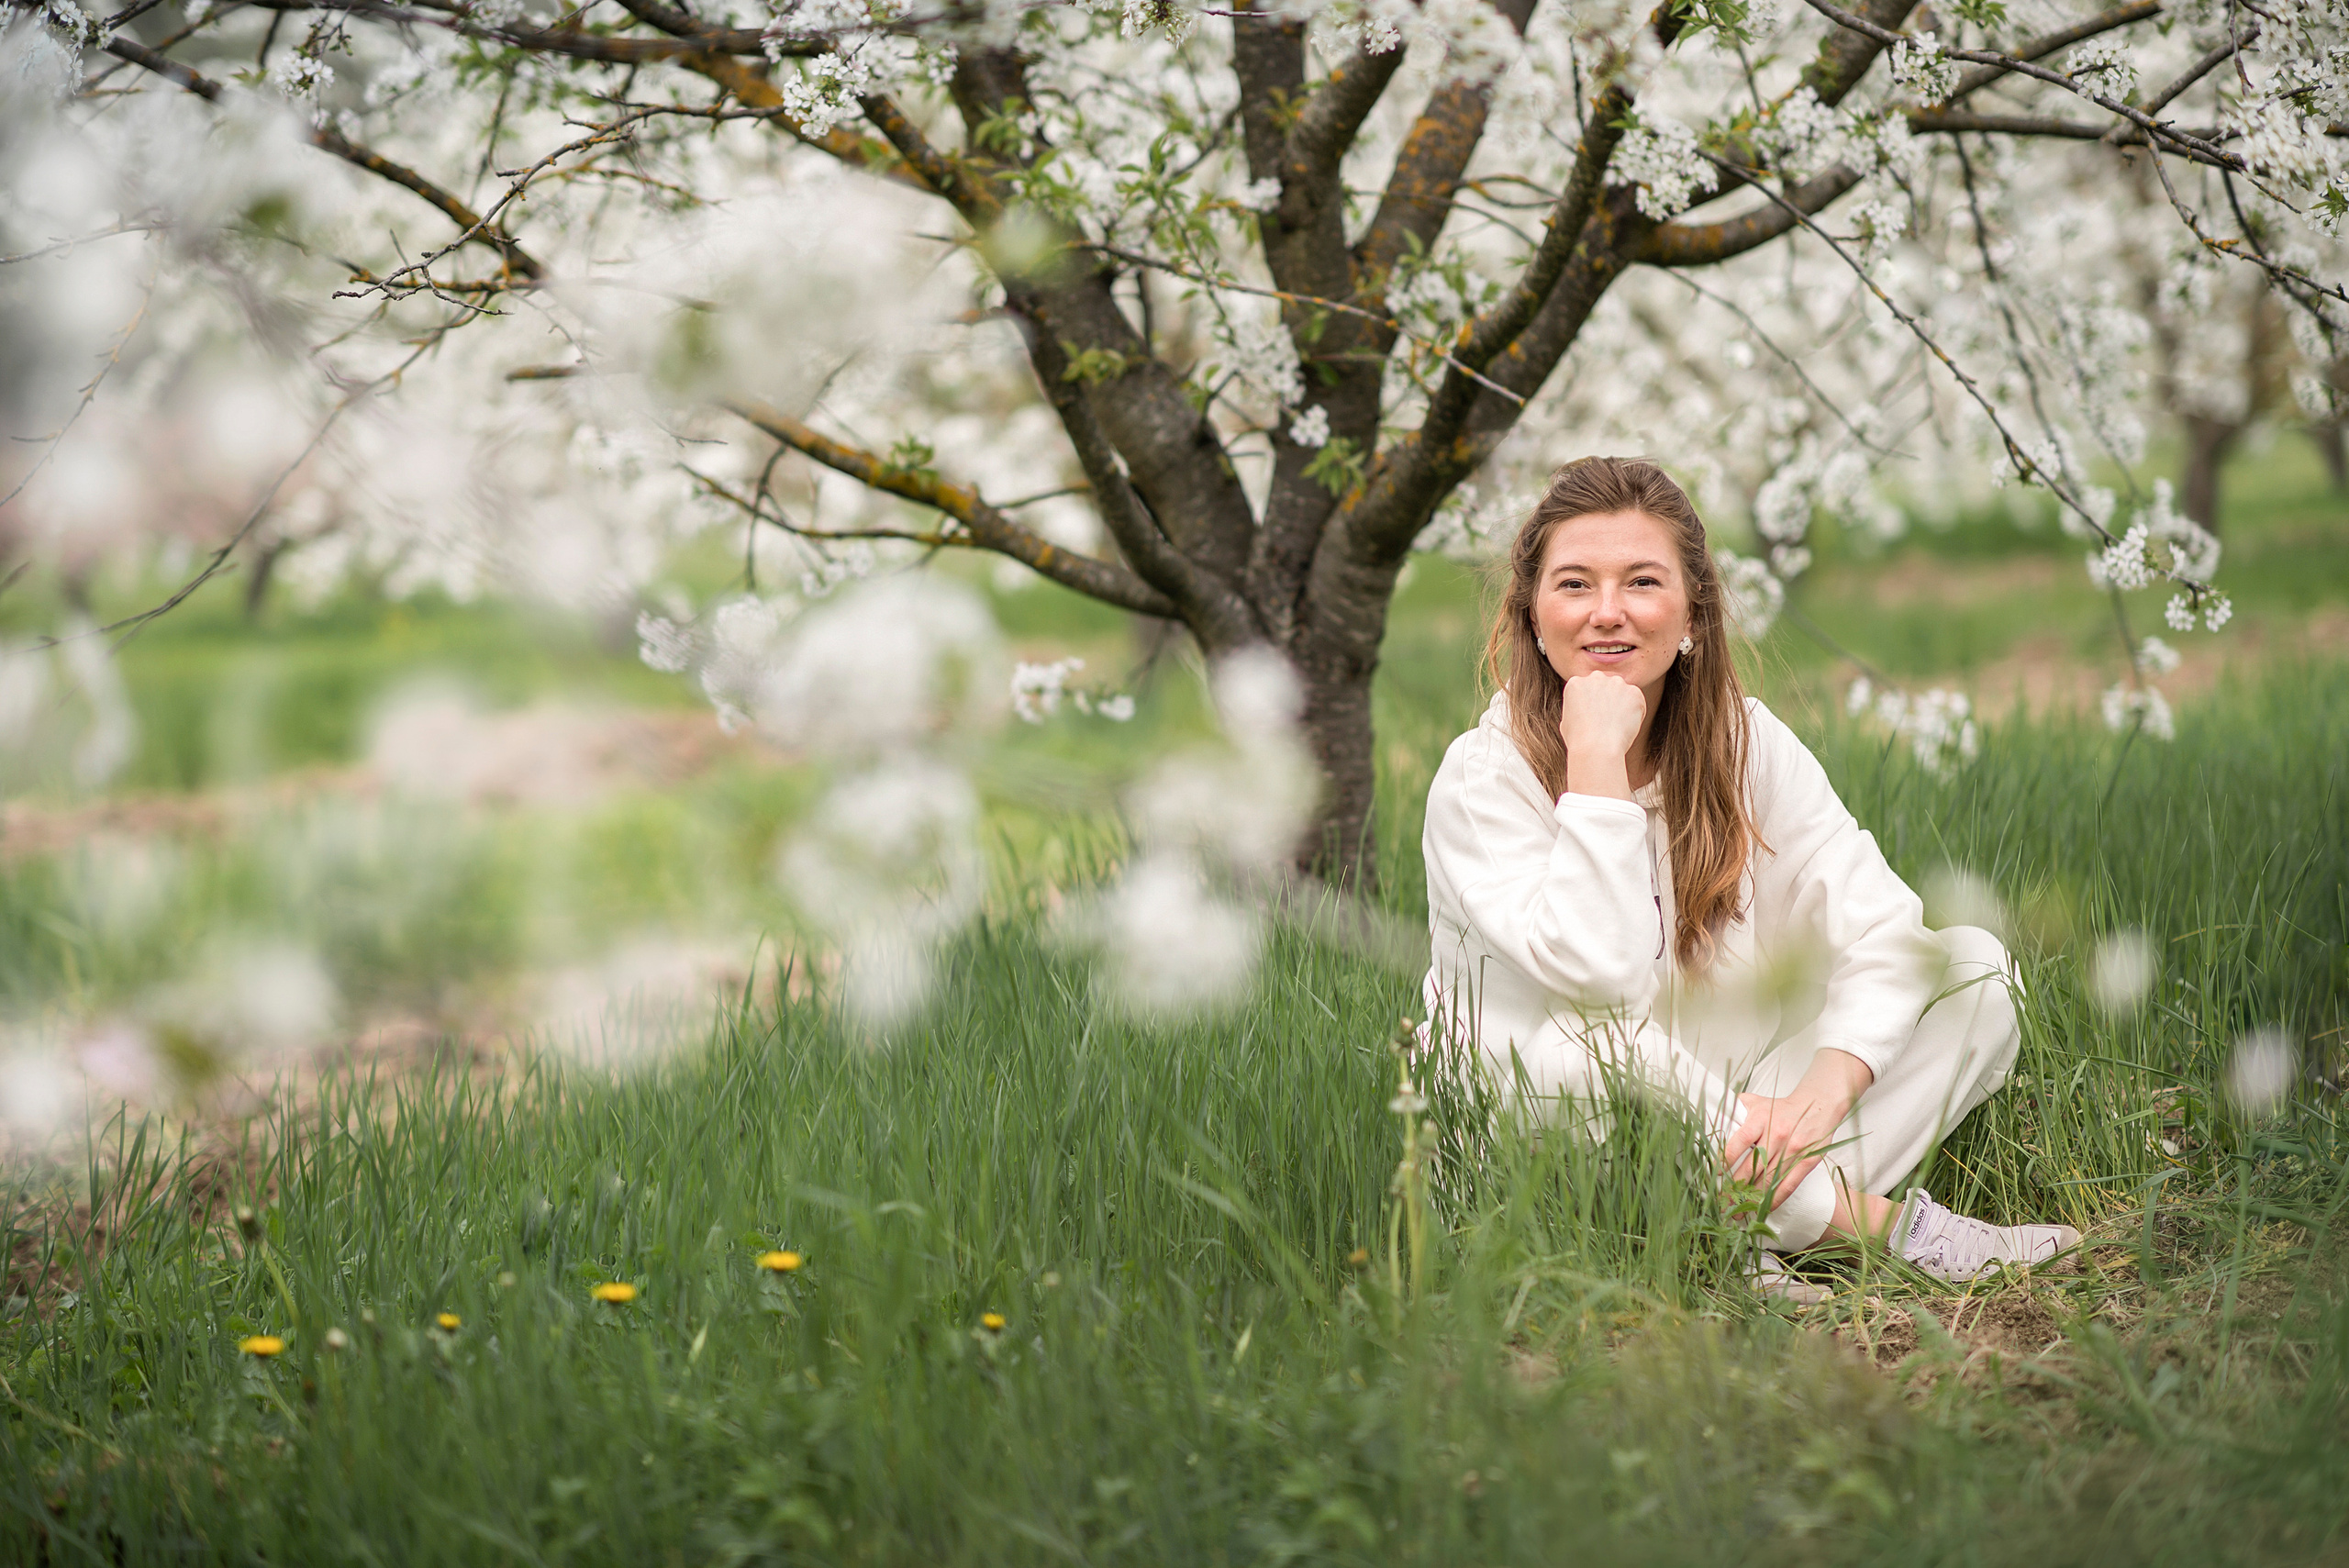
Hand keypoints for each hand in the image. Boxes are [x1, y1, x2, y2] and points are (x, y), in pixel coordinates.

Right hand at [1557, 672, 1645, 799]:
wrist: (1596, 747)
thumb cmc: (1578, 741)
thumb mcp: (1567, 721)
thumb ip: (1577, 708)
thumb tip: (1585, 710)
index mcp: (1576, 683)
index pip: (1588, 689)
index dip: (1592, 705)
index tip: (1593, 719)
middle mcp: (1596, 677)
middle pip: (1606, 686)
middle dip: (1608, 700)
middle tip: (1607, 722)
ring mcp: (1616, 683)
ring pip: (1623, 693)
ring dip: (1622, 706)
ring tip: (1616, 727)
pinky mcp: (1634, 691)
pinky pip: (1637, 702)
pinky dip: (1635, 714)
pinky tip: (1626, 727)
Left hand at [1719, 1048, 1874, 1213]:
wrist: (1818, 1105)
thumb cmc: (1781, 1107)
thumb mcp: (1756, 1101)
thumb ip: (1734, 1108)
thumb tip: (1712, 1115)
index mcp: (1760, 1119)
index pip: (1738, 1142)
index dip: (1725, 1160)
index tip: (1715, 1175)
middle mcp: (1776, 1135)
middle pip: (1752, 1166)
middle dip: (1735, 1187)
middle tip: (1723, 1202)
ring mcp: (1793, 1149)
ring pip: (1769, 1179)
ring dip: (1753, 1198)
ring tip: (1738, 1211)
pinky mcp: (1807, 1161)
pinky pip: (1789, 1184)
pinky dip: (1776, 1199)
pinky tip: (1764, 1209)